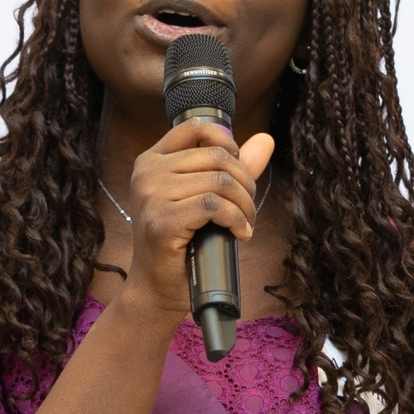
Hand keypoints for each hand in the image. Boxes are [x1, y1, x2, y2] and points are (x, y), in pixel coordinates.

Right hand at [118, 118, 275, 325]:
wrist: (157, 287)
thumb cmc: (183, 242)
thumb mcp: (205, 197)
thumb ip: (232, 167)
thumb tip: (266, 139)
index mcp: (152, 160)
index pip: (196, 126)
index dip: (228, 143)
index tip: (238, 172)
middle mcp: (147, 172)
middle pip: (217, 156)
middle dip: (245, 183)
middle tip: (248, 209)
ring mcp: (151, 195)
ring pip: (220, 182)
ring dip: (244, 206)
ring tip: (245, 224)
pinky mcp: (162, 220)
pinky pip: (214, 205)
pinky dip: (236, 219)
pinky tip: (240, 234)